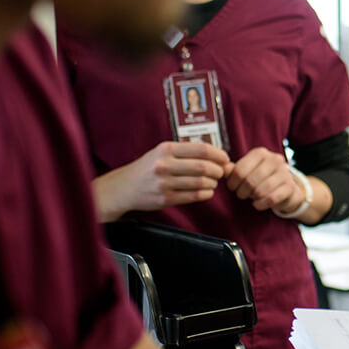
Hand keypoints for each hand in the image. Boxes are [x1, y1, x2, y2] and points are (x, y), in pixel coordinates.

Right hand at [92, 141, 229, 221]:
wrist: (123, 187)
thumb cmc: (148, 168)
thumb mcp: (162, 152)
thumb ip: (186, 152)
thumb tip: (218, 156)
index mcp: (166, 149)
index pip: (201, 149)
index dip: (218, 154)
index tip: (225, 158)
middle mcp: (164, 165)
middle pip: (203, 167)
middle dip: (218, 170)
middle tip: (221, 172)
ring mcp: (164, 183)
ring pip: (200, 182)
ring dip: (212, 183)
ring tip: (213, 182)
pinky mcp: (165, 199)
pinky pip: (194, 196)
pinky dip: (206, 194)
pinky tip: (207, 191)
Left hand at [224, 147, 304, 213]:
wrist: (286, 188)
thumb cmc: (262, 178)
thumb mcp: (247, 171)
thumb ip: (233, 170)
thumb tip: (221, 168)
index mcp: (260, 153)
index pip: (239, 170)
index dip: (232, 182)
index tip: (233, 187)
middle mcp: (274, 159)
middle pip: (249, 181)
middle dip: (241, 192)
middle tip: (241, 194)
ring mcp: (284, 173)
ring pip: (260, 190)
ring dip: (252, 197)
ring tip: (252, 197)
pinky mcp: (290, 187)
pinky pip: (271, 199)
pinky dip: (261, 204)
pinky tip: (258, 204)